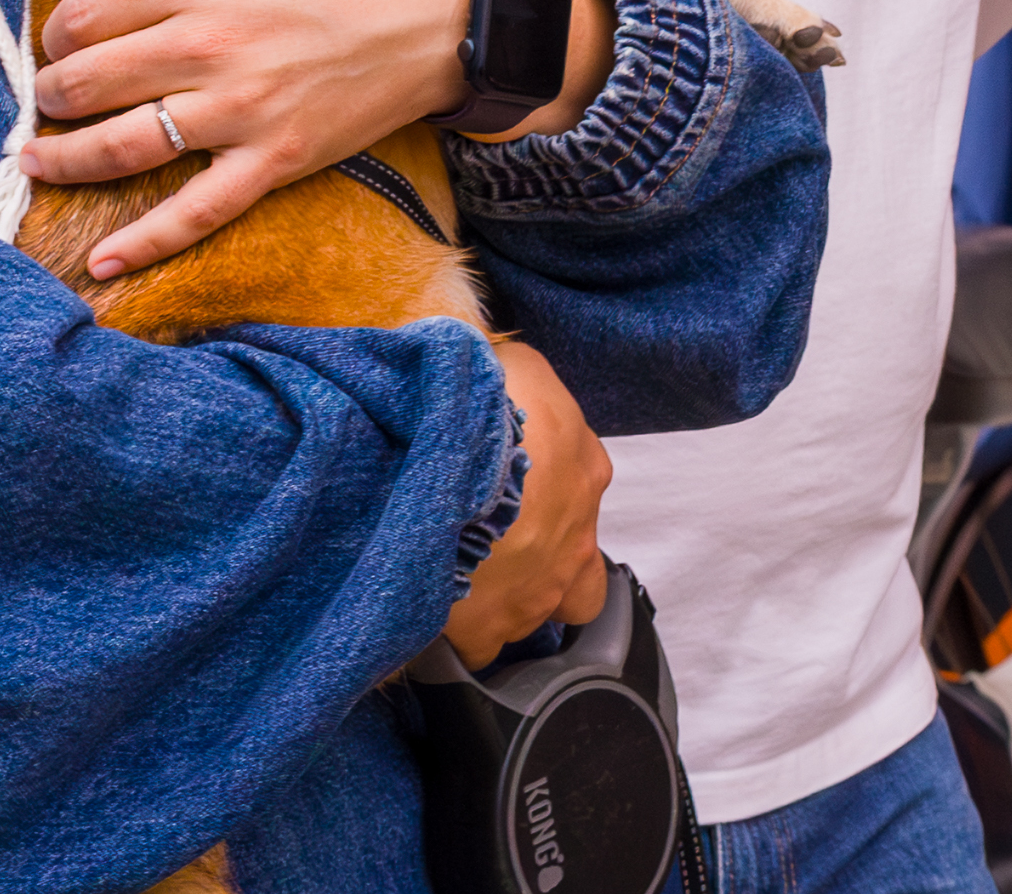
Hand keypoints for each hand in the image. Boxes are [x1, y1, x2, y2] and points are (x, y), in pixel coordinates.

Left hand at [22, 0, 607, 278]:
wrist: (437, 10)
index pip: (84, 15)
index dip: (60, 29)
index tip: (64, 37)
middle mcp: (205, 46)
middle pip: (87, 83)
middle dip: (54, 92)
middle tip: (49, 95)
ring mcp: (238, 110)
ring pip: (121, 147)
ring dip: (66, 159)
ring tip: (40, 159)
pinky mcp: (272, 160)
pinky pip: (196, 212)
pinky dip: (144, 243)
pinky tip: (101, 260)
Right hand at [444, 342, 611, 669]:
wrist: (459, 454)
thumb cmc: (495, 400)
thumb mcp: (516, 363)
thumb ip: (516, 375)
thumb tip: (494, 370)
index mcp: (585, 472)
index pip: (577, 491)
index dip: (543, 497)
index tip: (509, 495)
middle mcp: (574, 542)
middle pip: (573, 578)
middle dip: (540, 571)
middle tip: (495, 555)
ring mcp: (534, 592)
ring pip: (528, 616)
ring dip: (499, 603)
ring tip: (454, 582)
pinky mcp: (484, 628)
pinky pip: (474, 648)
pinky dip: (455, 638)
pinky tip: (426, 618)